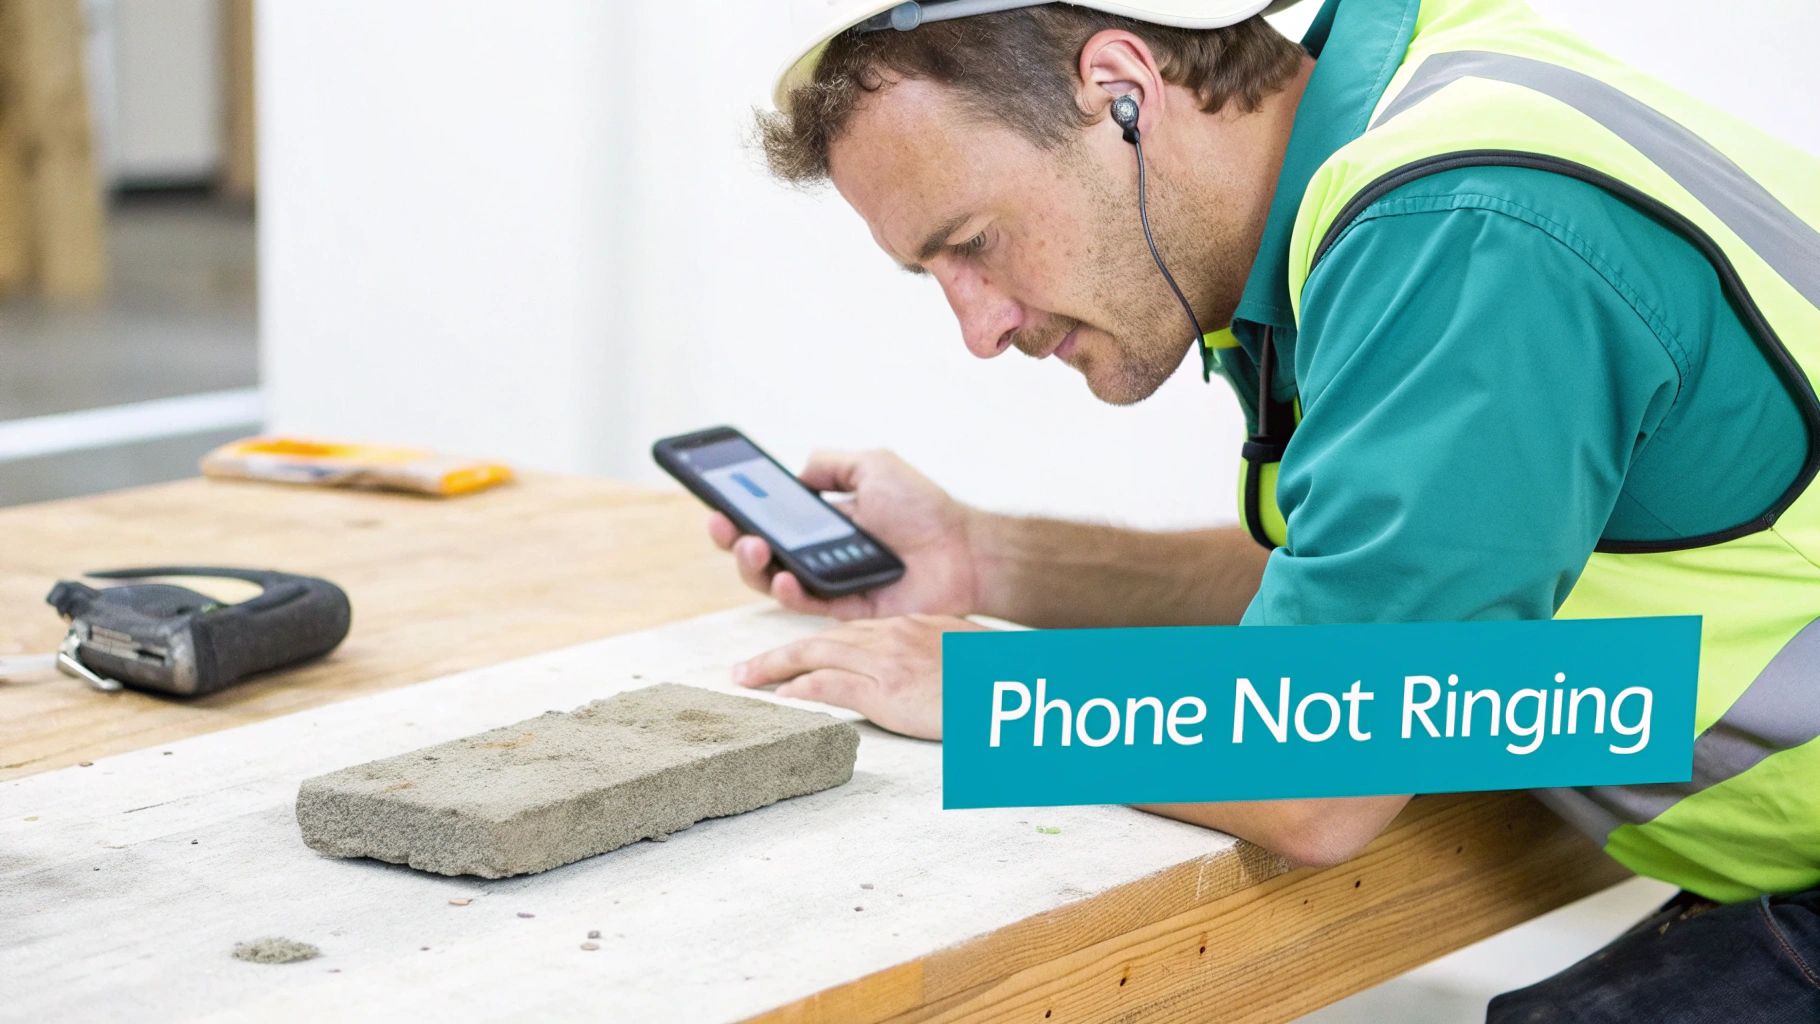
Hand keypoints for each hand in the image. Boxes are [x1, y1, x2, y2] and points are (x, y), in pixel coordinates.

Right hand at [706, 449, 982, 620]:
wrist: (963, 548)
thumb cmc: (924, 509)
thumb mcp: (873, 465)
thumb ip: (830, 465)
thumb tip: (793, 476)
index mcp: (820, 520)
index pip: (766, 519)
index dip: (737, 512)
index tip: (718, 501)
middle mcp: (817, 553)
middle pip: (757, 553)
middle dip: (731, 539)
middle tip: (725, 524)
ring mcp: (827, 583)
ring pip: (771, 581)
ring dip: (752, 565)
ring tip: (753, 545)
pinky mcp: (843, 610)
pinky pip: (805, 605)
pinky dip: (788, 591)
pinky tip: (785, 575)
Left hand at [731, 614, 989, 739]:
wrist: (1018, 688)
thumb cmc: (1000, 679)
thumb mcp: (965, 655)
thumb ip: (935, 657)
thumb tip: (923, 675)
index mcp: (912, 626)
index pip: (850, 632)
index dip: (816, 643)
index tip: (795, 655)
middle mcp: (893, 635)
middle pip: (823, 639)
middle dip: (781, 653)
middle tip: (747, 667)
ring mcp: (887, 660)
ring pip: (815, 655)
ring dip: (776, 667)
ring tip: (746, 679)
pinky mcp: (885, 689)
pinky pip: (829, 685)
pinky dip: (799, 688)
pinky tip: (779, 697)